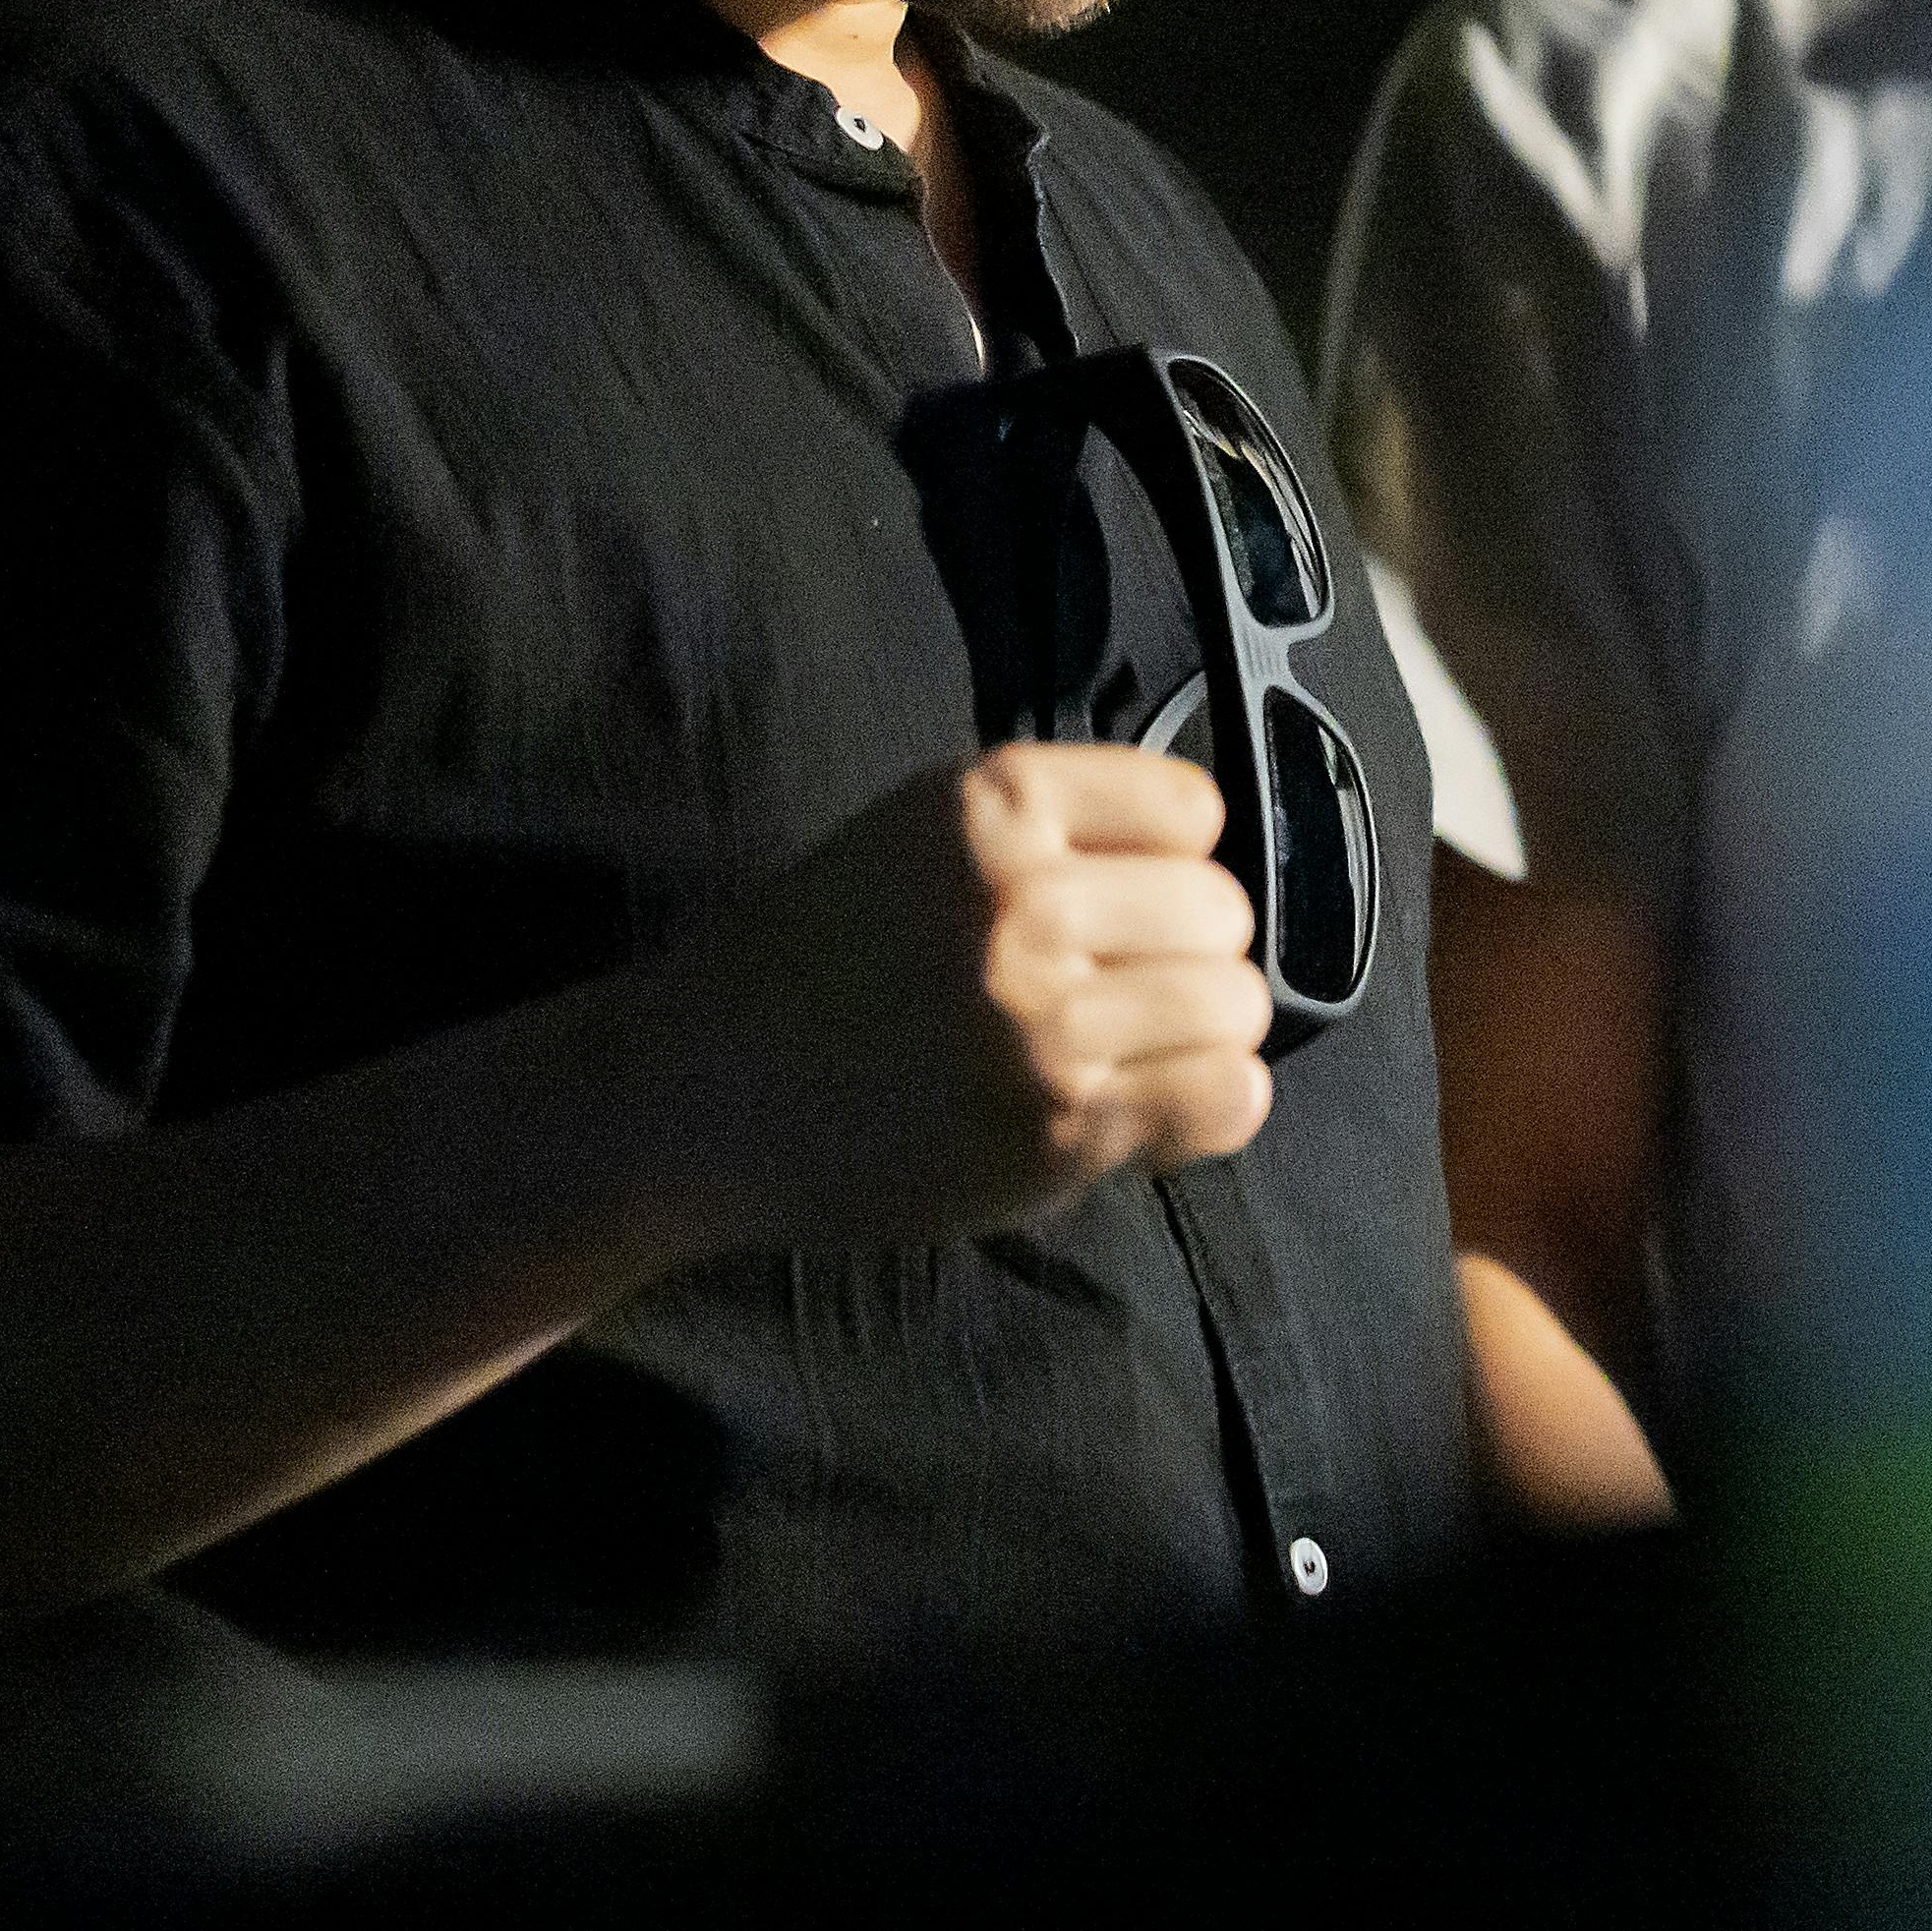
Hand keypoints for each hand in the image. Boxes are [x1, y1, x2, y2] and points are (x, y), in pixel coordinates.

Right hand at [649, 743, 1274, 1248]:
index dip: (1170, 862)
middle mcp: (1022, 901)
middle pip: (1221, 912)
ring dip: (1198, 1036)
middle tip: (1113, 995)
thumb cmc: (813, 969)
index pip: (1190, 807)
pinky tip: (1144, 1108)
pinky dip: (1207, 1106)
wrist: (695, 1096)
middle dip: (1184, 955)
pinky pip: (1229, 1096)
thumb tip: (1203, 864)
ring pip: (1236, 1006)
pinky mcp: (1057, 1124)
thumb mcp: (915, 842)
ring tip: (1122, 1055)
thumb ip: (1051, 836)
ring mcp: (1044, 1018)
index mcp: (990, 806)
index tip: (1125, 901)